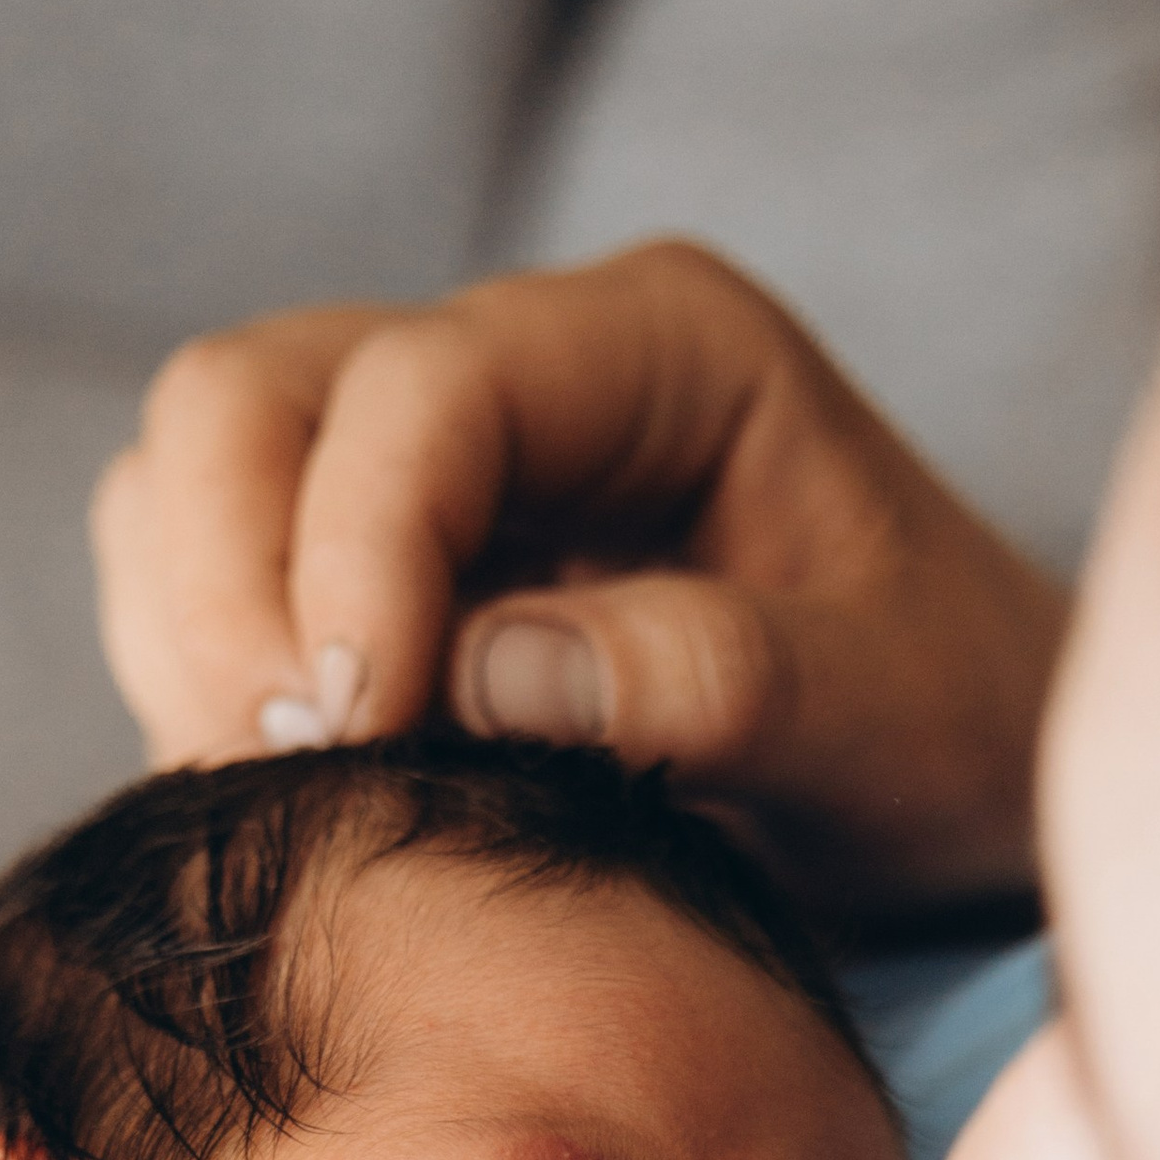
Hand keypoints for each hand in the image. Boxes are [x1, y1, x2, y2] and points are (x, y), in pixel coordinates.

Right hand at [89, 239, 1071, 914]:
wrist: (966, 778)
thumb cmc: (955, 727)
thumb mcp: (890, 715)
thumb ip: (719, 679)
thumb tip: (488, 676)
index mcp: (659, 347)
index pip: (420, 386)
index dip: (352, 546)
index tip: (355, 726)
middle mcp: (521, 370)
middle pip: (245, 400)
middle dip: (229, 587)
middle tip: (283, 779)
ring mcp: (435, 466)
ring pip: (193, 485)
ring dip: (197, 644)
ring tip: (283, 808)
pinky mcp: (386, 572)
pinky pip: (210, 592)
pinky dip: (209, 694)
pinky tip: (295, 812)